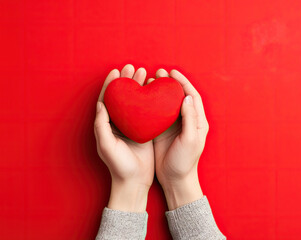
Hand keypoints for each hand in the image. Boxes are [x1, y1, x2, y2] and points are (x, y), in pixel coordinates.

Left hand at [94, 64, 153, 211]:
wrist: (134, 182)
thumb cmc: (118, 166)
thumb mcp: (106, 146)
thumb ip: (101, 126)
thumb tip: (100, 104)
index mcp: (106, 125)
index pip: (107, 99)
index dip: (111, 84)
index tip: (117, 71)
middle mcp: (118, 123)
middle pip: (122, 97)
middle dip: (127, 81)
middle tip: (134, 68)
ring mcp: (132, 127)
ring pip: (135, 102)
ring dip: (138, 87)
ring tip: (145, 74)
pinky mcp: (145, 131)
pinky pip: (147, 112)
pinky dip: (150, 100)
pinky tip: (156, 92)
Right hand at [147, 69, 209, 209]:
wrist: (175, 179)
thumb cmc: (185, 161)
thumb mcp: (191, 140)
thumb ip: (190, 118)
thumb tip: (186, 97)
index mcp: (197, 121)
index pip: (192, 96)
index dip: (183, 82)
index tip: (172, 72)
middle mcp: (186, 120)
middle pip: (179, 96)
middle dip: (170, 83)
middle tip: (158, 73)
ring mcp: (173, 125)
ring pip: (167, 102)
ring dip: (159, 90)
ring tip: (149, 80)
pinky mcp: (161, 131)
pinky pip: (157, 113)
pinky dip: (151, 103)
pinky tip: (143, 97)